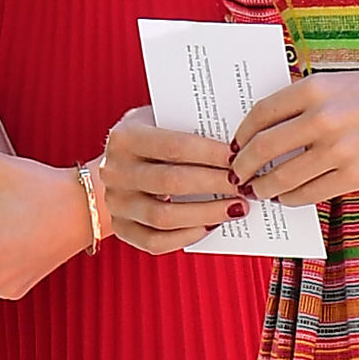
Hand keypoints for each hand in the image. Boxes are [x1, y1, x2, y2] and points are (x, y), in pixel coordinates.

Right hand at [99, 104, 248, 254]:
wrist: (116, 163)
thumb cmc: (152, 135)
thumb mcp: (162, 117)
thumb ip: (190, 124)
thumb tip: (237, 139)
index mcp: (125, 138)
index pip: (175, 146)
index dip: (210, 153)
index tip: (239, 157)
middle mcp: (115, 171)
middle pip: (171, 182)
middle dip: (213, 184)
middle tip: (244, 185)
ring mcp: (115, 203)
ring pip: (163, 217)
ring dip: (206, 214)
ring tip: (236, 208)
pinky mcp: (120, 228)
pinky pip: (154, 242)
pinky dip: (186, 236)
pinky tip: (211, 226)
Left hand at [232, 69, 358, 206]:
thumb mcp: (344, 81)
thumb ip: (308, 100)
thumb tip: (270, 126)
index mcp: (316, 88)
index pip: (261, 114)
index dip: (242, 133)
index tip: (236, 144)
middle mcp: (322, 118)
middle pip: (263, 148)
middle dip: (244, 166)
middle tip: (238, 174)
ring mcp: (338, 150)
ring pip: (282, 177)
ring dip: (265, 187)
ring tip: (260, 189)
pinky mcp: (355, 176)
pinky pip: (310, 194)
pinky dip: (292, 197)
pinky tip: (288, 196)